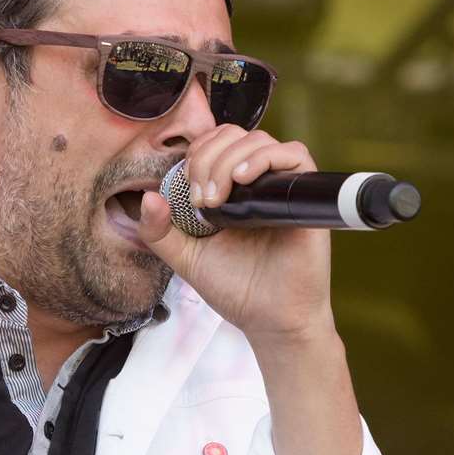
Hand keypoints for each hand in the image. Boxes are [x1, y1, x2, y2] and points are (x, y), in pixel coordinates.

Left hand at [138, 126, 335, 348]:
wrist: (270, 319)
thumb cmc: (235, 289)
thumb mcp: (186, 258)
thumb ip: (159, 232)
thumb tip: (149, 197)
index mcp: (230, 189)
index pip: (214, 143)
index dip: (196, 154)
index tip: (187, 191)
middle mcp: (257, 183)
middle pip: (233, 135)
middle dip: (207, 158)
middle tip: (201, 199)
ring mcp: (281, 187)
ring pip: (259, 140)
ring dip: (228, 161)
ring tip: (217, 200)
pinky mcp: (304, 195)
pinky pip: (295, 155)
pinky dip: (265, 158)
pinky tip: (243, 180)